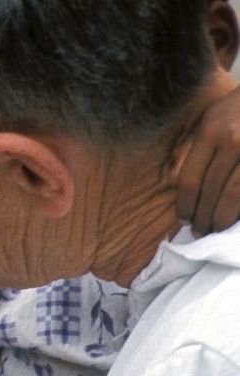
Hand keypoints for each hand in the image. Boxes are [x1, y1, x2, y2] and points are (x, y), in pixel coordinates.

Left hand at [176, 85, 239, 235]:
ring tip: (215, 229)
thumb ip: (196, 148)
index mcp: (211, 132)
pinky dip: (239, 208)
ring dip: (222, 218)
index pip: (190, 180)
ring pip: (233, 195)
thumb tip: (178, 186)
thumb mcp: (210, 119)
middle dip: (202, 216)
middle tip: (199, 231)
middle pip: (210, 191)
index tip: (183, 219)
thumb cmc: (237, 108)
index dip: (185, 205)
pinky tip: (234, 218)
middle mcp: (232, 141)